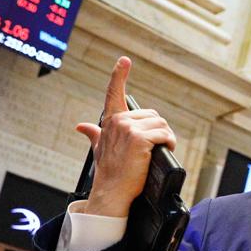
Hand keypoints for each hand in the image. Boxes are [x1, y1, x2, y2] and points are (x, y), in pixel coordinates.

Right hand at [77, 57, 176, 216]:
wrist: (112, 190)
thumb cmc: (109, 171)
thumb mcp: (99, 148)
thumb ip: (93, 134)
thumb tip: (81, 127)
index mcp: (110, 121)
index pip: (113, 93)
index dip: (119, 75)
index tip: (124, 60)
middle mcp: (118, 121)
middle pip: (152, 115)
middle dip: (159, 130)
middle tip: (156, 145)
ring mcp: (128, 129)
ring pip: (160, 124)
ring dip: (166, 137)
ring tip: (160, 149)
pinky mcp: (139, 138)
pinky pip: (164, 134)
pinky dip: (168, 142)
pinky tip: (164, 150)